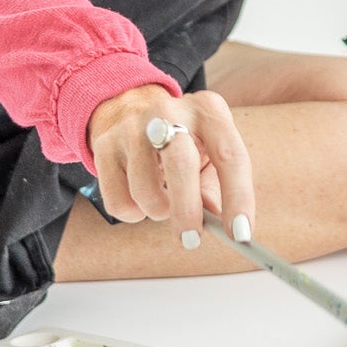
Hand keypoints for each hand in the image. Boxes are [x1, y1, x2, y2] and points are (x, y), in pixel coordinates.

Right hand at [87, 84, 255, 249]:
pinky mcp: (105, 145)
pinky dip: (133, 212)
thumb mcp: (209, 150)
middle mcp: (170, 111)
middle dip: (188, 210)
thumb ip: (216, 187)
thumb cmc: (182, 139)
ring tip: (163, 202)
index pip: (230, 154)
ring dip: (157, 211)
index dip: (238, 197)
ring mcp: (133, 126)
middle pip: (181, 165)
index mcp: (208, 110)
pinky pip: (118, 201)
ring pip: (145, 191)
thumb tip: (220, 225)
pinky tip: (139, 195)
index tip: (241, 233)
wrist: (129, 106)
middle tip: (192, 239)